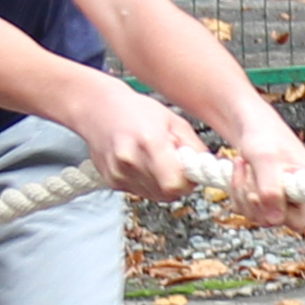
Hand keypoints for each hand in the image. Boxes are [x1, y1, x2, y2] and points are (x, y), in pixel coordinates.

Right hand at [73, 78, 208, 201]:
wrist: (96, 108)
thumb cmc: (136, 109)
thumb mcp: (173, 120)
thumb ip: (194, 147)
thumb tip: (207, 168)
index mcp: (150, 143)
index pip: (175, 184)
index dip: (187, 181)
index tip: (190, 171)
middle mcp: (130, 161)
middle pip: (167, 193)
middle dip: (177, 182)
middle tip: (174, 163)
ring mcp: (118, 173)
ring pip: (154, 195)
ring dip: (162, 184)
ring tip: (156, 159)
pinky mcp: (111, 181)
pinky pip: (140, 191)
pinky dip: (147, 181)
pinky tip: (142, 162)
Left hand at [221, 110, 304, 233]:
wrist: (251, 124)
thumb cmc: (264, 135)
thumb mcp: (266, 160)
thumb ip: (271, 190)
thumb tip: (274, 220)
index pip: (299, 220)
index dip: (277, 211)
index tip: (260, 192)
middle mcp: (301, 194)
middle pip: (275, 221)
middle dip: (254, 200)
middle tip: (250, 173)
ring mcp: (283, 197)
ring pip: (259, 216)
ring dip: (243, 194)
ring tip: (244, 166)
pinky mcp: (267, 197)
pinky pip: (248, 210)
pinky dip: (237, 193)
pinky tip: (241, 170)